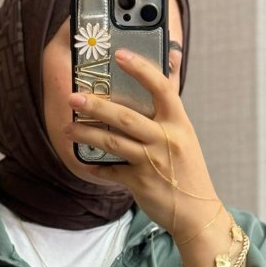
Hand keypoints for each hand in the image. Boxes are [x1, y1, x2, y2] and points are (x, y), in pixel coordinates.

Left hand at [64, 48, 220, 239]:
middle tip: (73, 97)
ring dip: (87, 135)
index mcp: (179, 122)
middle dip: (96, 106)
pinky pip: (111, 172)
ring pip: (113, 143)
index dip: (141, 69)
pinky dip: (96, 167)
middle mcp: (166, 139)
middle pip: (125, 117)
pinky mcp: (140, 183)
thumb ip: (172, 98)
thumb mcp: (185, 132)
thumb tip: (171, 55)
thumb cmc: (187, 168)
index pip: (162, 88)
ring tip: (68, 128)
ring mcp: (153, 162)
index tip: (120, 54)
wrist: (196, 212)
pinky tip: (84, 163)